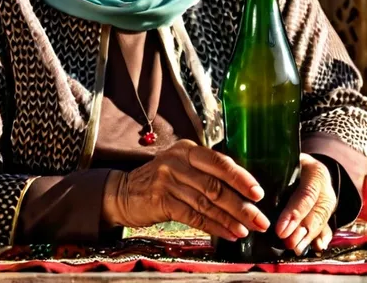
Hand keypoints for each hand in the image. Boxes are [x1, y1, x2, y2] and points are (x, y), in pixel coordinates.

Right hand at [102, 139, 269, 240]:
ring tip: (247, 230)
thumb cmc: (161, 180)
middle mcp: (177, 161)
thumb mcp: (181, 166)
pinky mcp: (161, 200)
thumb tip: (242, 188)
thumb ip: (206, 172)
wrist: (124, 192)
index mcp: (187, 149)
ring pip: (206, 203)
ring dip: (230, 219)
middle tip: (259, 219)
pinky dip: (213, 227)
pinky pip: (193, 217)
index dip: (240, 178)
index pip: (219, 162)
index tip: (258, 193)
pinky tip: (227, 234)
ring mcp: (168, 180)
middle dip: (241, 205)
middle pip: (215, 186)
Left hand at [275, 153, 336, 253]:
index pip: (306, 194)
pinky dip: (321, 238)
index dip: (295, 213)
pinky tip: (316, 247)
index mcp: (315, 172)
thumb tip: (252, 187)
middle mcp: (325, 189)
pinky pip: (327, 228)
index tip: (280, 229)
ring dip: (308, 237)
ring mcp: (328, 203)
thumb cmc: (289, 163)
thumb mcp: (285, 160)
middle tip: (286, 242)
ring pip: (320, 222)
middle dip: (300, 229)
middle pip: (315, 212)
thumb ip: (274, 170)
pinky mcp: (327, 215)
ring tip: (295, 248)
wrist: (308, 167)